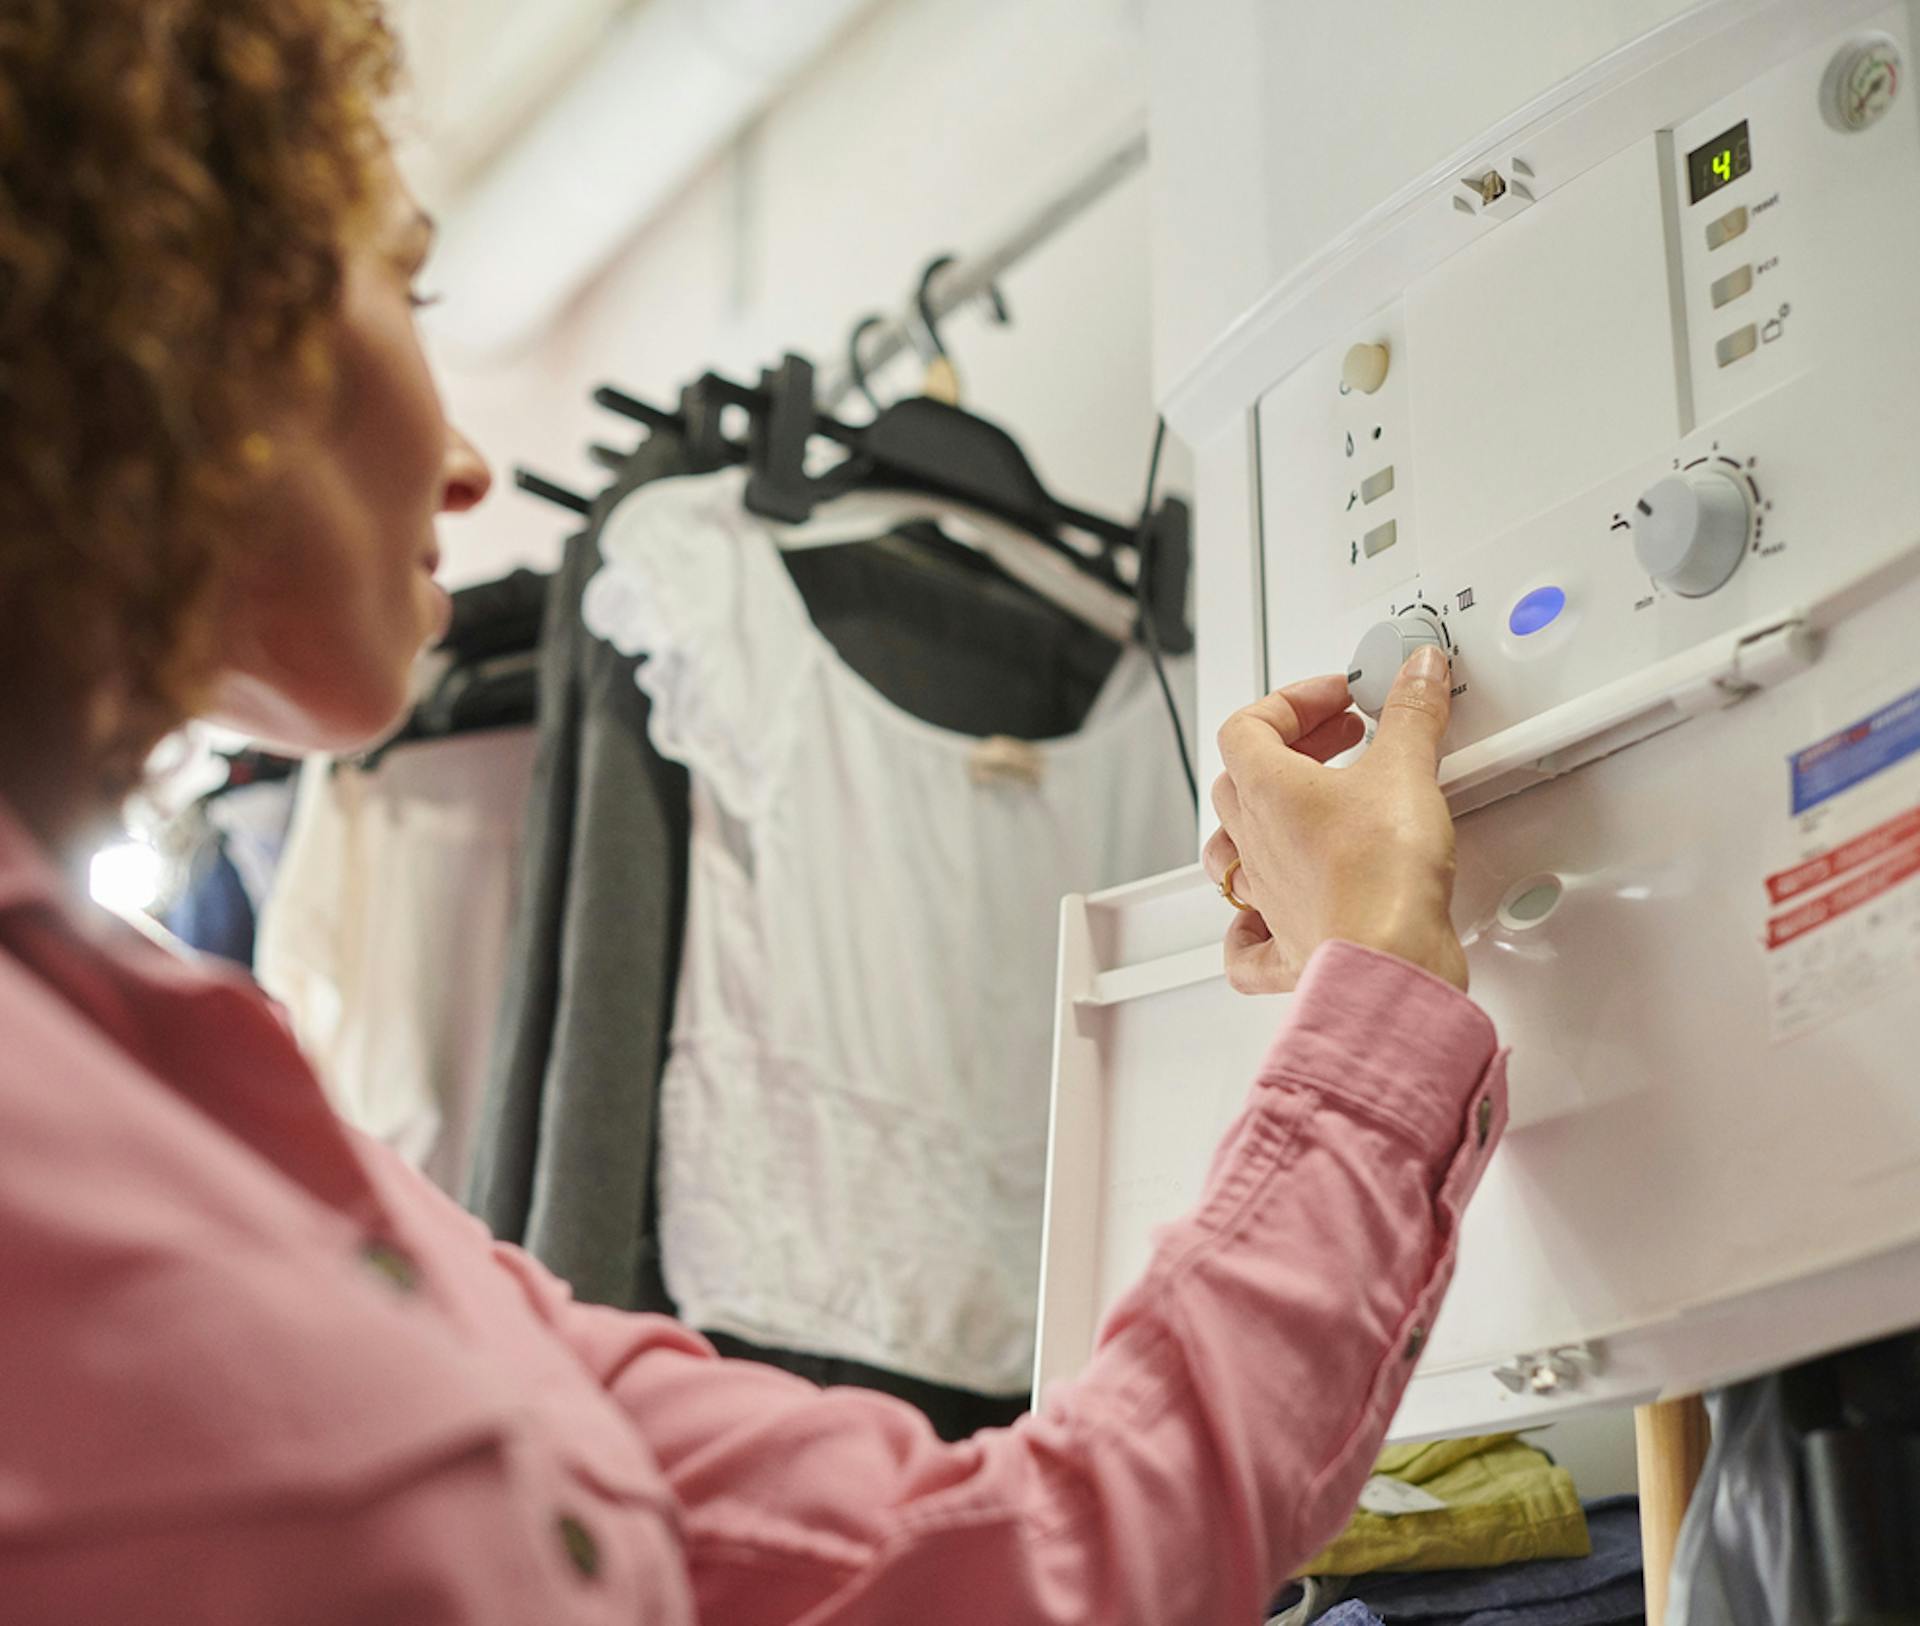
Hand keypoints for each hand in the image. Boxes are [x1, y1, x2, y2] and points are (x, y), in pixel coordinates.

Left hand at [1202, 645, 1464, 992]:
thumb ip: (1412, 712)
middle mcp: (1254, 844)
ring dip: (1261, 822)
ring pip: (1230, 851)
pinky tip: (1261, 923)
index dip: (1291, 701)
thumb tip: (1417, 671)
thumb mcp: (1406, 768)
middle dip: (1292, 748)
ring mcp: (1266, 897)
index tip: (1339, 698)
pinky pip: (1247, 945)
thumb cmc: (1380, 874)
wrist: (1387, 956)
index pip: (1247, 725)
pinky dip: (1248, 932)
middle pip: (1241, 779)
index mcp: (1266, 791)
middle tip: (1343, 737)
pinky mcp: (1291, 945)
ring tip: (1305, 811)